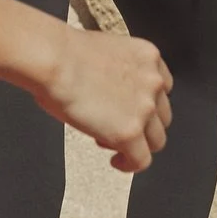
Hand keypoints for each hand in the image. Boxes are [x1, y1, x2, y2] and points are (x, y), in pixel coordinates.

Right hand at [37, 27, 171, 172]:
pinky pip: (141, 160)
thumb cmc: (64, 53)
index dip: (146, 103)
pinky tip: (116, 161)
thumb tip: (108, 93)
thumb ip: (117, 74)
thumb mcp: (105, 53)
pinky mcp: (129, 133)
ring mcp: (144, 110)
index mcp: (148, 57)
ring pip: (156, 141)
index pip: (162, 89)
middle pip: (162, 117)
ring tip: (111, 143)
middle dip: (142, 125)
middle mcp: (153, 83)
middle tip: (117, 126)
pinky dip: (129, 164)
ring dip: (137, 145)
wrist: (54, 60)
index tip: (134, 110)